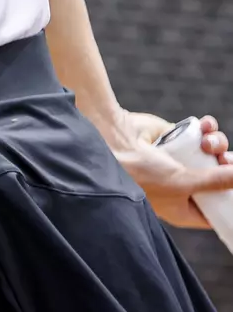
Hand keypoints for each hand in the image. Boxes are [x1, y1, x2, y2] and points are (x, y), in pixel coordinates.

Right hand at [106, 109, 232, 228]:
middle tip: (227, 161)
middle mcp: (182, 185)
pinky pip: (201, 134)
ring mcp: (179, 161)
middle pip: (218, 180)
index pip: (215, 210)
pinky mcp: (176, 139)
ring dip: (217, 144)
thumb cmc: (141, 173)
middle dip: (227, 168)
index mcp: (183, 207)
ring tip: (209, 142)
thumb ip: (218, 181)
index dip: (230, 201)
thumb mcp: (185, 182)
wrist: (113, 141)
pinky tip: (206, 126)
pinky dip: (208, 128)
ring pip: (213, 155)